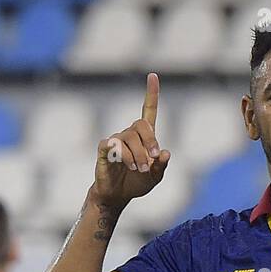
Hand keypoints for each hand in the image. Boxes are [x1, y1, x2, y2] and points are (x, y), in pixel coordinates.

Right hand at [91, 73, 171, 209]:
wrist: (117, 195)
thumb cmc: (136, 183)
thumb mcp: (154, 177)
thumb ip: (161, 166)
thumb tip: (166, 153)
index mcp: (144, 137)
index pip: (148, 110)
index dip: (151, 94)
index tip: (153, 75)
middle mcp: (130, 134)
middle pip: (141, 124)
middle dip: (149, 141)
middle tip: (152, 159)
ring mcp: (116, 140)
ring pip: (129, 138)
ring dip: (138, 155)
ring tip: (139, 170)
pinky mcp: (104, 149)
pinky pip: (113, 145)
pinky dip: (123, 155)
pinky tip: (126, 165)